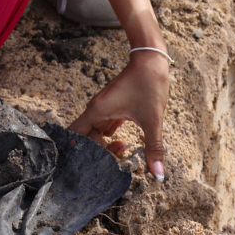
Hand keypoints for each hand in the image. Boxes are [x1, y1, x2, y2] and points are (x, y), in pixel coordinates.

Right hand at [70, 50, 168, 180]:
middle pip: (86, 138)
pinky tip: (123, 145)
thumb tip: (158, 175)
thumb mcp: (152, 119)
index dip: (77, 153)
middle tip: (111, 167)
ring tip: (120, 157)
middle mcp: (96, 110)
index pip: (75, 136)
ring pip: (97, 132)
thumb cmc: (149, 84)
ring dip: (105, 146)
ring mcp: (104, 108)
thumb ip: (153, 147)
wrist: (152, 59)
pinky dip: (111, 136)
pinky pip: (106, 125)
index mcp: (97, 111)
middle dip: (96, 154)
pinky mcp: (114, 106)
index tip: (87, 168)